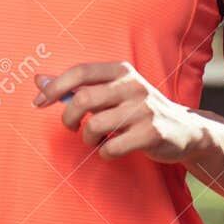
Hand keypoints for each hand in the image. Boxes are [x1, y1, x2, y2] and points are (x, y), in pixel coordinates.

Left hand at [31, 63, 207, 163]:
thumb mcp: (112, 91)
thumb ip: (76, 86)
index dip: (54, 87)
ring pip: (95, 125)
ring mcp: (144, 109)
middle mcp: (133, 85)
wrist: (185, 129)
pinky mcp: (152, 133)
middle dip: (68, 118)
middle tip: (71, 127)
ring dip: (88, 138)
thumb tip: (38, 79)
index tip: (38, 103)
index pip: (80, 72)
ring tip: (96, 140)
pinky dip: (105, 152)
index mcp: (121, 70)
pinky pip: (112, 147)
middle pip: (83, 99)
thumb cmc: (138, 109)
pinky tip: (111, 149)